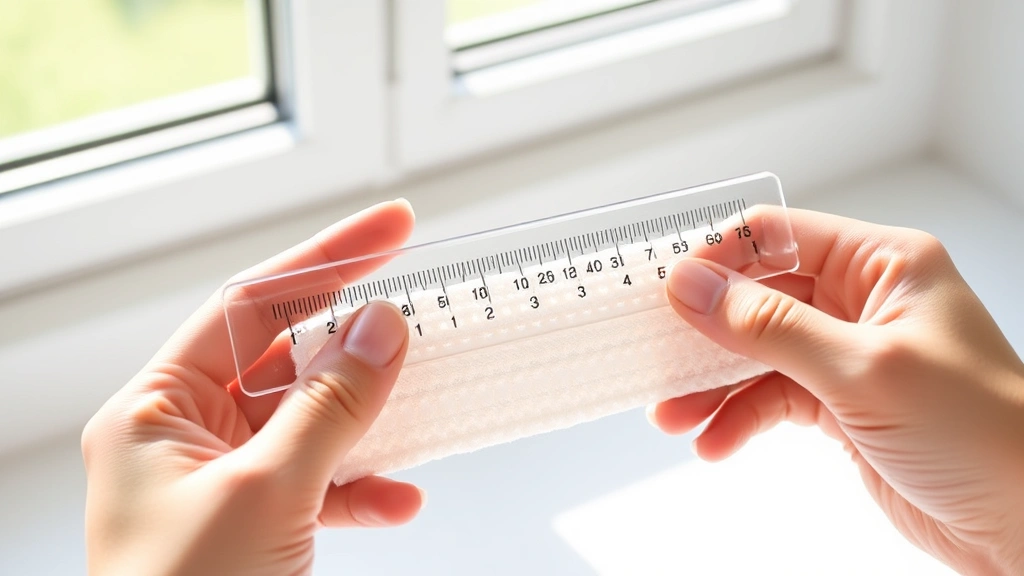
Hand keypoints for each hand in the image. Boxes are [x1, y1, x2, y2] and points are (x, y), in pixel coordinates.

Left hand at [82, 200, 424, 575]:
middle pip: (286, 358)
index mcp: (156, 411)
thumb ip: (328, 407)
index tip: (391, 227)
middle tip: (424, 311)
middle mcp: (186, 435)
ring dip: (372, 418)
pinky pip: (322, 483)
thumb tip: (381, 328)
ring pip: (313, 420)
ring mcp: (225, 480)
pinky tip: (400, 500)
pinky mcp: (259, 523)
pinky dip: (365, 488)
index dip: (326, 259)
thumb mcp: (263, 494)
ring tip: (425, 401)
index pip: (250, 305)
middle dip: (357, 343)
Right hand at [653, 208, 1023, 574]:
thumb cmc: (980, 431)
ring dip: (712, 384)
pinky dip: (740, 419)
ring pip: (758, 352)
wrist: (1023, 520)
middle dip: (706, 333)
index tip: (667, 291)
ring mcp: (850, 351)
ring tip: (672, 416)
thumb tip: (693, 287)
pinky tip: (714, 443)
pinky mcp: (841, 401)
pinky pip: (773, 396)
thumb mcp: (862, 368)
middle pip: (759, 296)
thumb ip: (769, 326)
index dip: (719, 258)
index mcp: (883, 264)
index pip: (780, 235)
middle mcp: (863, 299)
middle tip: (657, 356)